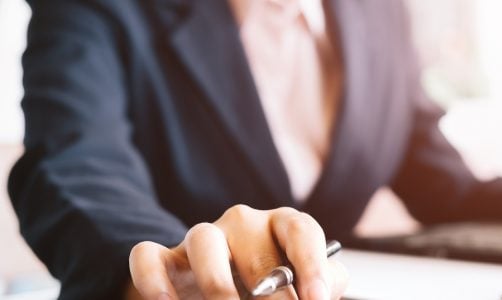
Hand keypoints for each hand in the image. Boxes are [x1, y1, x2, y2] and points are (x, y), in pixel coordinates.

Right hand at [127, 205, 348, 299]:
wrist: (222, 290)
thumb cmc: (270, 286)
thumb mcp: (300, 281)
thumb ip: (324, 283)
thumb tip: (324, 293)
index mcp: (283, 225)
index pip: (302, 231)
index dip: (312, 265)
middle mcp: (244, 223)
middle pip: (257, 250)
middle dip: (269, 294)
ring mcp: (203, 237)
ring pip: (203, 241)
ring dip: (218, 284)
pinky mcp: (166, 257)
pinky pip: (149, 256)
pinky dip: (154, 280)